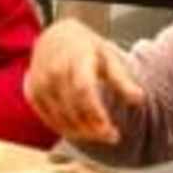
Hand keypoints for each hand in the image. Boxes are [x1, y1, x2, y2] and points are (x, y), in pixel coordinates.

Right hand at [24, 21, 145, 143]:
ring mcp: (41, 83)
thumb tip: (139, 99)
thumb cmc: (85, 47)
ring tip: (99, 135)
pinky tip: (81, 131)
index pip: (84, 91)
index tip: (112, 130)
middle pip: (73, 109)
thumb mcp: (108, 56)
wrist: (54, 36)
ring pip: (61, 118)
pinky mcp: (33, 93)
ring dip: (82, 133)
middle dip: (94, 129)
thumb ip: (122, 79)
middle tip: (112, 136)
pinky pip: (49, 119)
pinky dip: (66, 130)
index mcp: (76, 58)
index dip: (97, 114)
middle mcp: (54, 71)